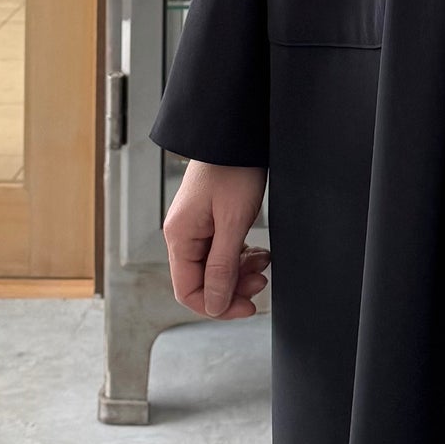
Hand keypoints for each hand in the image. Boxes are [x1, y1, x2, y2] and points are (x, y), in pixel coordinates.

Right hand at [162, 159, 269, 319]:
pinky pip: (222, 250)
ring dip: (241, 271)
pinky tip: (259, 251)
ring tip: (264, 262)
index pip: (188, 290)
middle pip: (203, 280)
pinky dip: (241, 255)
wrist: (237, 135)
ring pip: (215, 266)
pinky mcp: (210, 219)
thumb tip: (214, 304)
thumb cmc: (233, 171)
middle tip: (261, 282)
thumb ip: (221, 266)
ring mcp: (195, 227)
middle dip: (233, 287)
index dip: (217, 306)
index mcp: (180, 237)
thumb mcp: (231, 223)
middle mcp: (182, 235)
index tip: (247, 307)